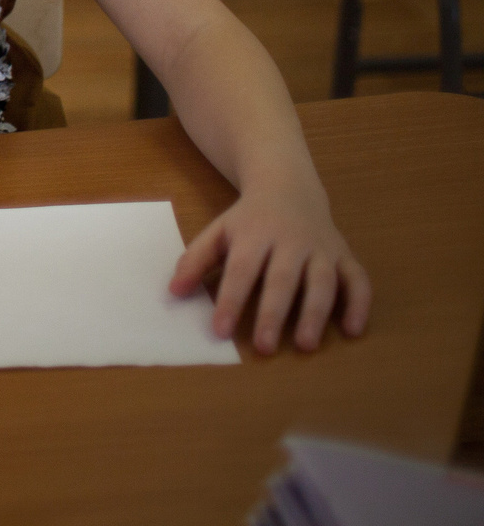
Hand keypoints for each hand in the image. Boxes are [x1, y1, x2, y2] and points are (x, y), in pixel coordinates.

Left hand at [170, 175, 371, 352]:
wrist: (287, 186)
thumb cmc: (248, 219)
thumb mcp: (218, 231)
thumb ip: (195, 260)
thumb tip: (173, 292)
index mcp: (255, 234)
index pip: (241, 270)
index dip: (230, 300)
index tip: (220, 331)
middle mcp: (291, 241)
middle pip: (283, 279)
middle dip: (274, 314)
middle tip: (266, 347)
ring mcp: (322, 248)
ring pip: (323, 281)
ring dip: (316, 314)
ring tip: (307, 345)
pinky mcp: (346, 255)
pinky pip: (358, 280)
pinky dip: (360, 304)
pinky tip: (353, 330)